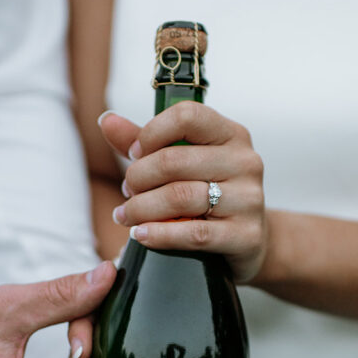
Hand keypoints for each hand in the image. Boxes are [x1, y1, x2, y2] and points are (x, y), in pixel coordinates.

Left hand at [100, 105, 266, 283]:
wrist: (250, 241)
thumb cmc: (209, 194)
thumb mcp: (183, 164)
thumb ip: (145, 142)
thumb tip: (106, 120)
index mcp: (231, 134)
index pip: (187, 116)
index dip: (151, 133)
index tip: (134, 154)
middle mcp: (245, 161)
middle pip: (174, 161)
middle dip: (138, 178)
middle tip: (126, 191)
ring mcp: (249, 199)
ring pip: (180, 197)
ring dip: (141, 208)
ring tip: (126, 215)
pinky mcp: (246, 235)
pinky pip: (193, 234)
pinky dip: (159, 235)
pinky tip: (141, 235)